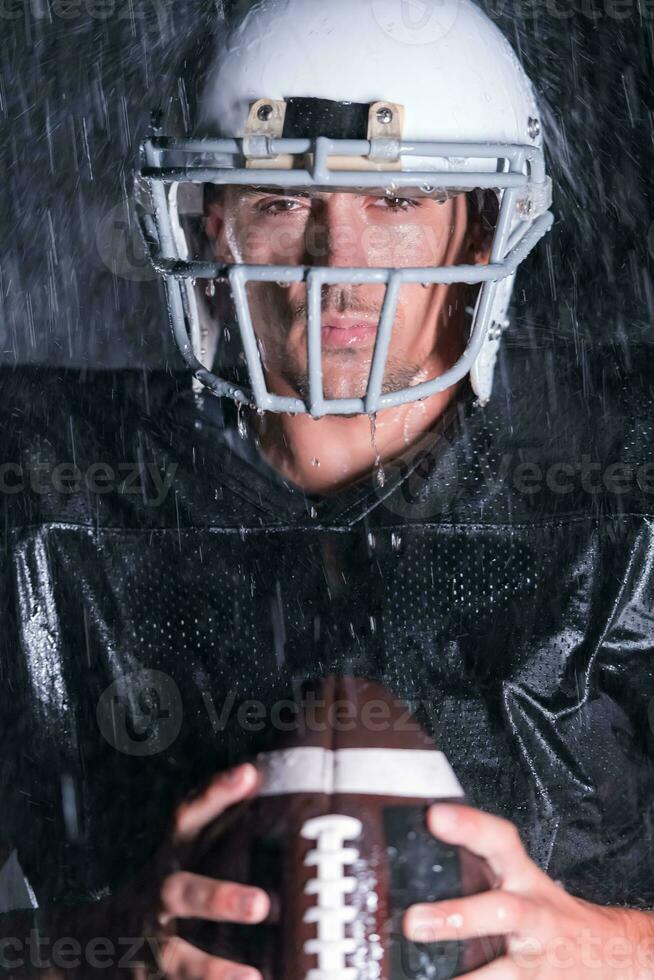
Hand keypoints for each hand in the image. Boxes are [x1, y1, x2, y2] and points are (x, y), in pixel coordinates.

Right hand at [134, 762, 268, 979]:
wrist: (78, 940)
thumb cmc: (147, 885)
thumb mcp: (174, 849)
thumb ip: (211, 818)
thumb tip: (255, 775)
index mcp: (165, 856)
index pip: (187, 818)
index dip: (215, 794)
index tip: (246, 776)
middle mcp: (154, 897)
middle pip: (183, 893)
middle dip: (219, 899)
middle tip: (261, 903)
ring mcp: (144, 942)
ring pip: (177, 957)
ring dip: (212, 969)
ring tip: (252, 976)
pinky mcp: (142, 977)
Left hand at [402, 804, 653, 978]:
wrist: (612, 953)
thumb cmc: (550, 912)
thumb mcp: (522, 879)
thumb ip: (479, 865)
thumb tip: (412, 862)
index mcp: (524, 877)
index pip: (500, 841)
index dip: (471, 825)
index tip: (436, 817)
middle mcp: (532, 915)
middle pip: (503, 911)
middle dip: (459, 917)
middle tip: (413, 922)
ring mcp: (536, 957)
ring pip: (505, 970)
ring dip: (467, 979)